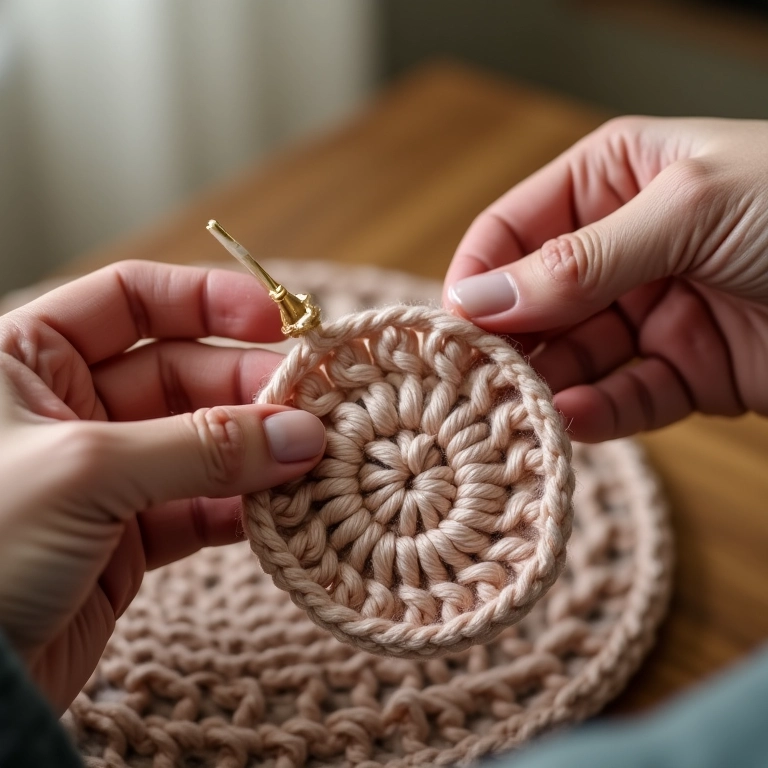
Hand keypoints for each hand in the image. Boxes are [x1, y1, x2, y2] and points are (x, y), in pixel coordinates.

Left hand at [0, 261, 325, 712]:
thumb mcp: (85, 472)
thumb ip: (202, 448)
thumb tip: (301, 434)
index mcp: (28, 358)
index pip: (130, 301)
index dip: (205, 300)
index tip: (274, 321)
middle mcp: (69, 407)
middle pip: (184, 373)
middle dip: (249, 391)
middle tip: (312, 411)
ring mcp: (103, 473)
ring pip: (201, 443)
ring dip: (257, 453)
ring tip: (310, 462)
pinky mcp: (126, 535)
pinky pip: (200, 506)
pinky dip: (242, 509)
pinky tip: (279, 510)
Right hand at [444, 117, 767, 441]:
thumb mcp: (686, 209)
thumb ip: (577, 260)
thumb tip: (479, 298)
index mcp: (613, 181)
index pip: (514, 229)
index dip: (479, 275)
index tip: (454, 324)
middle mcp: (620, 248)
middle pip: (534, 301)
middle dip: (506, 341)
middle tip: (472, 380)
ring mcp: (648, 313)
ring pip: (571, 357)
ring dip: (544, 385)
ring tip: (517, 410)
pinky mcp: (681, 372)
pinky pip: (621, 397)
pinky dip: (596, 413)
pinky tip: (574, 421)